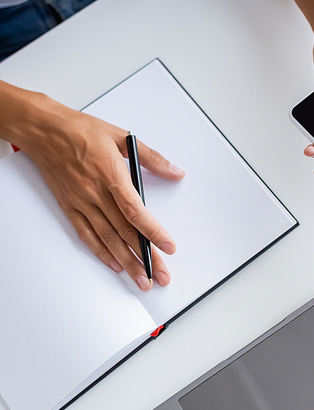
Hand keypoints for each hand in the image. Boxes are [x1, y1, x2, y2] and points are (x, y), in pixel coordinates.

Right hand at [16, 95, 183, 289]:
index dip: (153, 232)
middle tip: (160, 275)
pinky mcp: (70, 207)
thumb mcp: (122, 137)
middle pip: (125, 231)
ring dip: (126, 263)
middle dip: (145, 257)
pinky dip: (101, 252)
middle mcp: (95, 193)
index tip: (168, 247)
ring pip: (107, 238)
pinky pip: (86, 235)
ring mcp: (82, 202)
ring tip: (141, 279)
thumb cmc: (81, 130)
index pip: (136, 211)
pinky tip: (115, 264)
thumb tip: (174, 171)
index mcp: (111, 175)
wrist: (44, 130)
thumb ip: (152, 158)